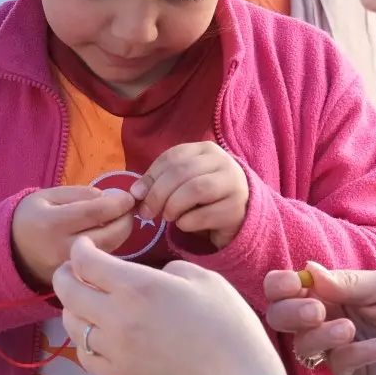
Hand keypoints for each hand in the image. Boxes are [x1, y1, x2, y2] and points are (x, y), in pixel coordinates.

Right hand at [10, 185, 136, 287]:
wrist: (10, 251)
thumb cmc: (30, 217)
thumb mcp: (48, 195)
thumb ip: (79, 194)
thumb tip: (109, 198)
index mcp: (52, 223)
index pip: (95, 212)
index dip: (118, 204)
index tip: (129, 196)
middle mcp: (62, 248)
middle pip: (107, 236)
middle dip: (125, 221)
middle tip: (129, 210)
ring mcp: (69, 268)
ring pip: (108, 252)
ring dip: (120, 235)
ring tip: (119, 220)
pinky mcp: (73, 280)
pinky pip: (99, 263)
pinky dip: (109, 248)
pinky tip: (108, 235)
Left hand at [52, 237, 283, 374]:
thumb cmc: (228, 325)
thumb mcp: (203, 278)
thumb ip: (166, 269)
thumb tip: (149, 276)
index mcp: (137, 287)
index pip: (85, 261)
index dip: (80, 248)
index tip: (86, 246)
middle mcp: (117, 318)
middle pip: (67, 291)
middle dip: (66, 274)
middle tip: (76, 270)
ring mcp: (114, 352)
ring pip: (71, 325)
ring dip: (74, 308)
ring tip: (87, 303)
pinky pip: (85, 356)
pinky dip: (86, 342)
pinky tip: (99, 336)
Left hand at [133, 142, 248, 248]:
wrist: (240, 215)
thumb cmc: (205, 197)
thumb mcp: (182, 183)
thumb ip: (159, 183)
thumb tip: (135, 193)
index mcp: (205, 150)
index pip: (172, 157)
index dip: (150, 177)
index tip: (137, 195)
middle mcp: (222, 162)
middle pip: (181, 172)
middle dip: (158, 194)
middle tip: (147, 213)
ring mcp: (233, 184)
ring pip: (195, 189)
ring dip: (173, 206)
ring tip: (168, 217)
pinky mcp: (236, 209)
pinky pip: (204, 215)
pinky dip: (186, 222)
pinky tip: (184, 224)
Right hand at [264, 263, 375, 374]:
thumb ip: (346, 282)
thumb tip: (306, 269)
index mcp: (332, 293)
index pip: (289, 289)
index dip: (280, 286)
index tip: (292, 284)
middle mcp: (328, 320)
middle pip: (282, 319)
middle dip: (291, 313)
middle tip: (318, 310)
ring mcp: (337, 349)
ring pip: (303, 346)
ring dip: (321, 335)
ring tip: (350, 329)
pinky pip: (336, 366)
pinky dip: (355, 354)